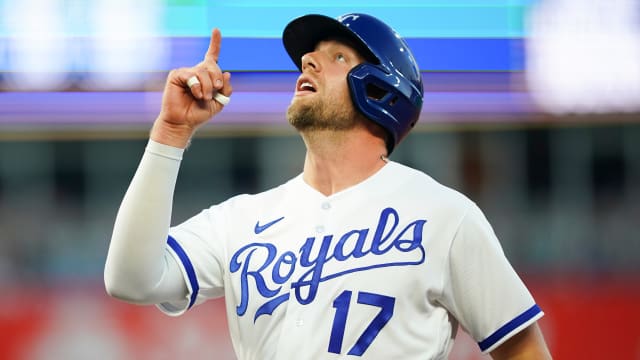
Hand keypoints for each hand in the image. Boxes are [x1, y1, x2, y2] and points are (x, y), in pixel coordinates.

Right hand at [151, 28, 232, 147]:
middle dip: (217, 77)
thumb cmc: (199, 113)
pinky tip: (196, 95)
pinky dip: (197, 87)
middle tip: (217, 89)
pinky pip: (192, 76)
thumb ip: (226, 89)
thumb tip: (227, 72)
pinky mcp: (176, 75)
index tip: (216, 29)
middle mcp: (196, 71)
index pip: (212, 56)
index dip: (215, 43)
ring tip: (204, 98)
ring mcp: (186, 72)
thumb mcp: (219, 102)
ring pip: (203, 71)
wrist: (184, 122)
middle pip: (211, 64)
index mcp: (206, 76)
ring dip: (208, 86)